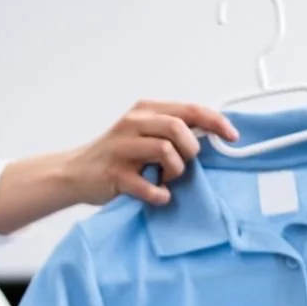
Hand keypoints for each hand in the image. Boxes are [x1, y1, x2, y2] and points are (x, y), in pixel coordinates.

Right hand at [64, 100, 238, 206]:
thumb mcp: (142, 132)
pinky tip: (157, 195)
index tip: (232, 137)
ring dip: (175, 171)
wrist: (74, 173)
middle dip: (190, 150)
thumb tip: (208, 136)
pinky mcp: (115, 174)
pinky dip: (159, 194)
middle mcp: (133, 123)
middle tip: (183, 165)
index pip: (190, 109)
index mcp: (145, 110)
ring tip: (166, 180)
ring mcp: (123, 148)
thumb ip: (170, 130)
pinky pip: (148, 185)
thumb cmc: (115, 156)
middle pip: (178, 128)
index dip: (216, 122)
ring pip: (166, 151)